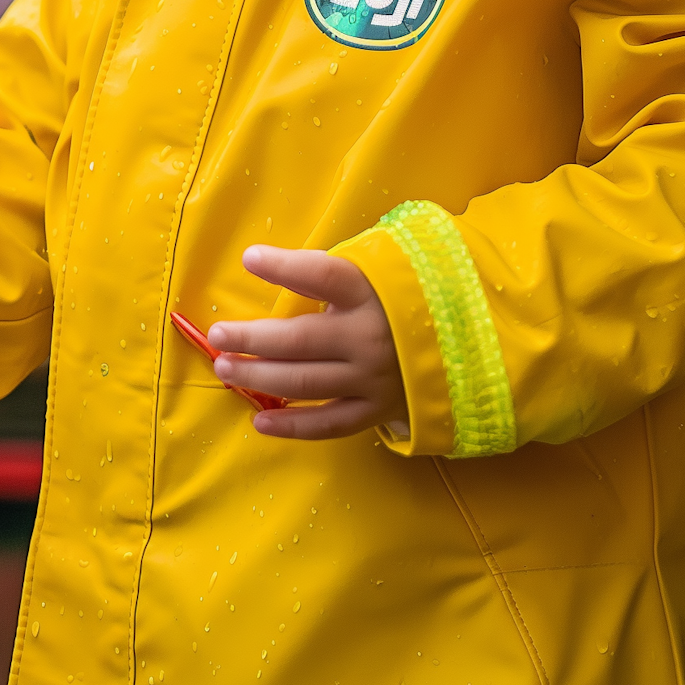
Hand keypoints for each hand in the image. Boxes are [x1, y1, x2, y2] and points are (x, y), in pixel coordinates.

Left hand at [207, 247, 406, 442]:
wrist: (467, 344)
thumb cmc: (409, 297)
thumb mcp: (385, 270)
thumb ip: (341, 271)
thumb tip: (283, 265)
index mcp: (374, 291)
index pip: (322, 275)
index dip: (284, 267)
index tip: (249, 258)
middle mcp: (370, 336)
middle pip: (299, 340)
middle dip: (251, 338)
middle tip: (217, 336)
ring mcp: (372, 378)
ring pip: (304, 382)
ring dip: (259, 377)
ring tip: (225, 369)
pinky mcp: (376, 410)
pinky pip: (328, 423)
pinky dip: (292, 426)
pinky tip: (259, 421)